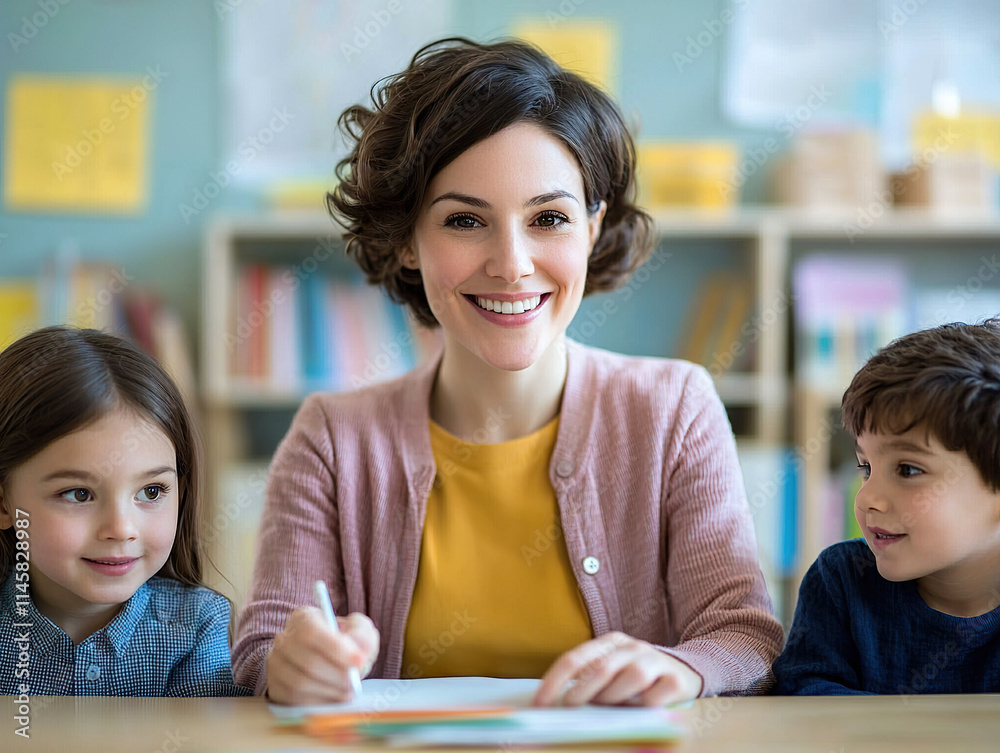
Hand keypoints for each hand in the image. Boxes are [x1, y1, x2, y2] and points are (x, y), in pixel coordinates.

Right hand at [265, 606, 378, 704]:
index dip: (336, 648)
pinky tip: (334, 697)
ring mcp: (276, 665)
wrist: (329, 662)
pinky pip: (295, 700)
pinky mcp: (276, 688)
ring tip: (349, 690)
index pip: (311, 633)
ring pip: (300, 683)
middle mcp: (283, 640)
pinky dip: (319, 702)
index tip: (360, 660)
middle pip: (308, 662)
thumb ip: (362, 634)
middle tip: (356, 681)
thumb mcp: (358, 630)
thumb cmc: (344, 643)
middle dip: (337, 675)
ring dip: (330, 690)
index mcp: (302, 619)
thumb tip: (358, 649)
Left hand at [533, 632, 702, 706]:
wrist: (689, 669)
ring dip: (612, 697)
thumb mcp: (614, 670)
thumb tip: (558, 703)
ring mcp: (655, 662)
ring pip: (629, 677)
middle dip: (580, 692)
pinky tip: (639, 710)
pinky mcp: (675, 681)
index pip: (575, 658)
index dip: (554, 681)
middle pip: (601, 667)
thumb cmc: (640, 675)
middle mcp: (632, 648)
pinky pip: (654, 697)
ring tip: (606, 708)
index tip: (540, 703)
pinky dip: (642, 707)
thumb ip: (590, 679)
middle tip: (568, 709)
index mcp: (611, 642)